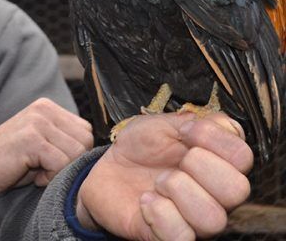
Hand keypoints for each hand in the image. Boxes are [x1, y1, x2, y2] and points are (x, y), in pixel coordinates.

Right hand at [0, 98, 92, 196]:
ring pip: (76, 153)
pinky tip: (32, 175)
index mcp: (47, 107)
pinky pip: (61, 164)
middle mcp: (44, 109)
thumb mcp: (40, 143)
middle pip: (85, 141)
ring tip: (37, 171)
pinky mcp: (33, 138)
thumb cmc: (9, 162)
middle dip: (70, 162)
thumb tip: (94, 153)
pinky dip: (50, 177)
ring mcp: (38, 122)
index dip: (74, 153)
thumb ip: (63, 140)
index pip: (85, 130)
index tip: (52, 162)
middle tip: (45, 169)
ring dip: (59, 171)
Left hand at [77, 112, 252, 240]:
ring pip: (213, 218)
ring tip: (158, 182)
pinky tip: (146, 200)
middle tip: (176, 160)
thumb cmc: (139, 147)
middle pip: (237, 189)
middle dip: (199, 165)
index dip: (213, 137)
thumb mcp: (162, 123)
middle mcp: (214, 194)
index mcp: (217, 161)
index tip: (185, 130)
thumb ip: (193, 120)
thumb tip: (221, 126)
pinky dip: (159, 213)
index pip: (243, 155)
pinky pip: (181, 236)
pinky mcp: (172, 236)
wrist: (108, 169)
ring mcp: (195, 219)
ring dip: (177, 189)